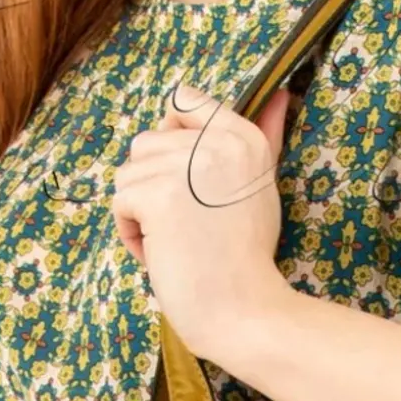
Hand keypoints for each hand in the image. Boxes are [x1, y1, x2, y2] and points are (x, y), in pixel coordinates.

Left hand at [112, 80, 293, 363]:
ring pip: (128, 171)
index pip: (183, 100)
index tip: (191, 184)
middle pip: (148, 140)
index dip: (174, 141)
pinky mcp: (158, 195)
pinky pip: (121, 200)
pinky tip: (163, 252)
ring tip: (176, 239)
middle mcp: (218, 141)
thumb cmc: (246, 254)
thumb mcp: (260, 183)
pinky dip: (132, 232)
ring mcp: (187, 166)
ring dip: (140, 211)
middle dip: (154, 184)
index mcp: (243, 135)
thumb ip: (265, 134)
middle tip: (189, 224)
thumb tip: (279, 92)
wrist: (242, 308)